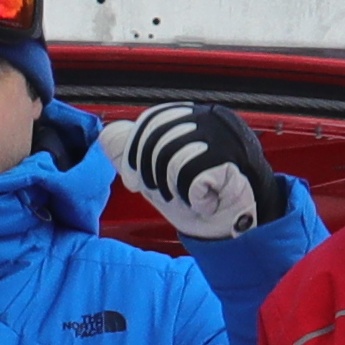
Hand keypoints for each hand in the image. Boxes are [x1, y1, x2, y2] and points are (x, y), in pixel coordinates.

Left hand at [118, 99, 288, 247]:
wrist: (237, 227)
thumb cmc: (200, 199)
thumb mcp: (156, 175)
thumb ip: (132, 155)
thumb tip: (107, 136)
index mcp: (191, 117)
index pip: (151, 121)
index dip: (138, 154)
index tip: (141, 180)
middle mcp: (210, 119)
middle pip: (156, 139)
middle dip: (155, 176)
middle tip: (172, 192)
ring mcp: (226, 135)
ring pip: (172, 157)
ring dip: (176, 189)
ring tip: (193, 196)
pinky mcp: (236, 158)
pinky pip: (193, 175)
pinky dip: (196, 198)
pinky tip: (208, 201)